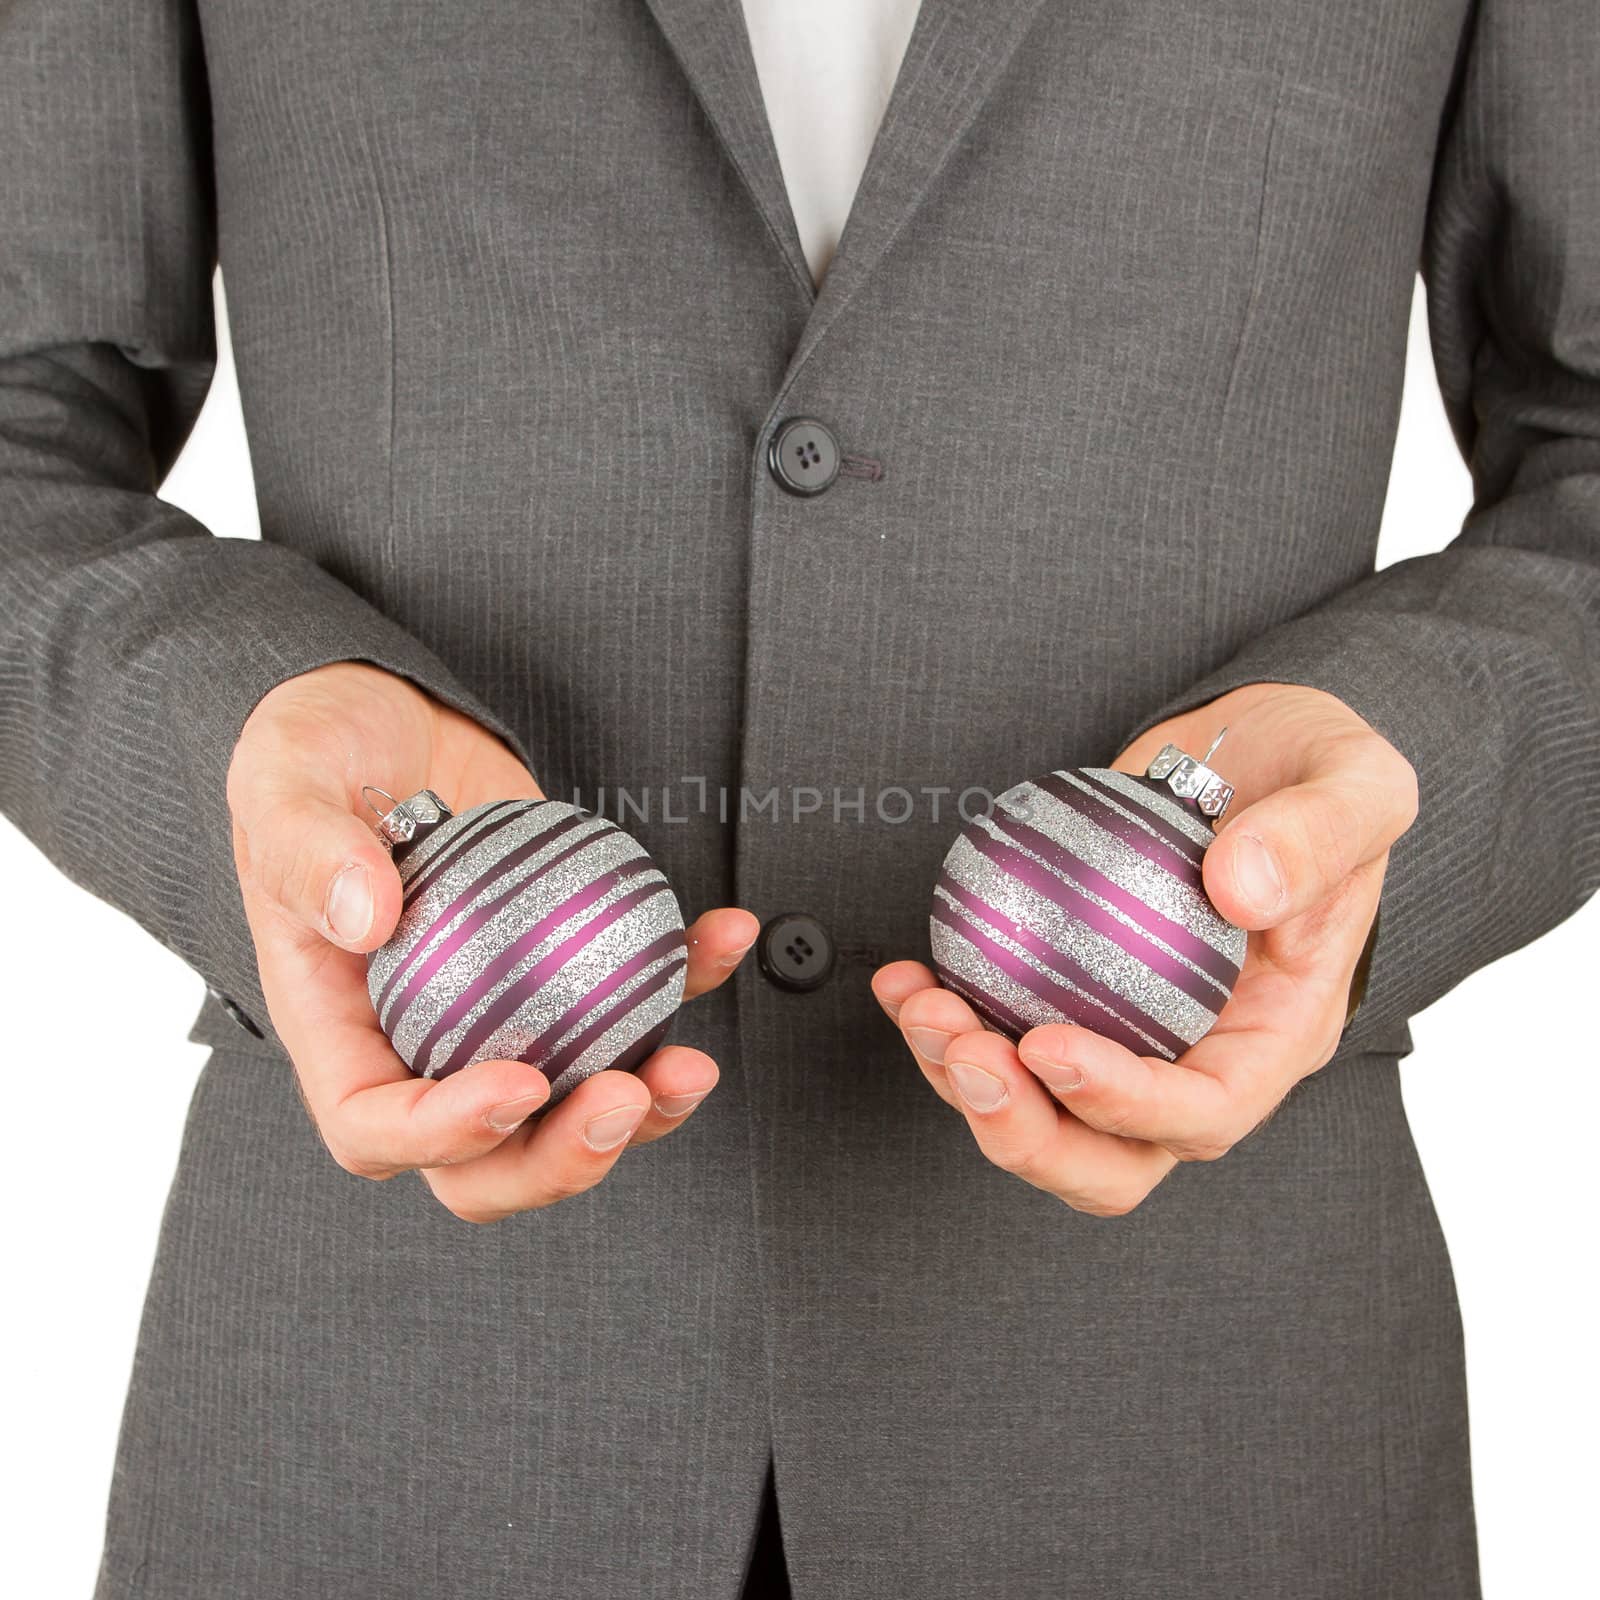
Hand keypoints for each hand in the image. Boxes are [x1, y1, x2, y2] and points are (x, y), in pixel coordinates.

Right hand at [227, 662, 756, 1222]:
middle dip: (560, 1160)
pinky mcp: (563, 969)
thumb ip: (309, 850)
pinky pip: (629, 997)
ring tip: (692, 1068)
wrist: (390, 719)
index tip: (520, 1084)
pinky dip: (685, 979)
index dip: (447, 1134)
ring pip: (569, 1108)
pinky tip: (724, 934)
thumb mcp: (284, 781)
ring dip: (641, 1107)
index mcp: (336, 1030)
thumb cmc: (317, 754)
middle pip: (485, 1160)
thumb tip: (367, 918)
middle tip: (622, 1100)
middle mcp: (419, 1044)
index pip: (376, 1126)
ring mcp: (498, 1018)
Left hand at [873, 683, 1416, 1215]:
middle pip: (1111, 1155)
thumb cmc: (1320, 772)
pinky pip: (1002, 1037)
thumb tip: (1237, 890)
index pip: (1203, 1111)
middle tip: (963, 1052)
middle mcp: (1198, 1057)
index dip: (1122, 1103)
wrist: (1257, 750)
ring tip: (921, 1005)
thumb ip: (1315, 837)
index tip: (1048, 1045)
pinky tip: (905, 977)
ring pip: (1041, 1111)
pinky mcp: (1070, 997)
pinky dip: (944, 1022)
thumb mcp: (1355, 784)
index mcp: (1275, 1035)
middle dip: (1024, 1128)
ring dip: (964, 1077)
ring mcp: (1128, 1036)